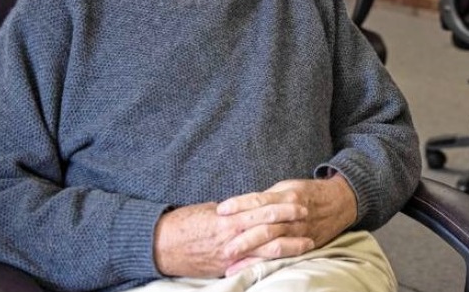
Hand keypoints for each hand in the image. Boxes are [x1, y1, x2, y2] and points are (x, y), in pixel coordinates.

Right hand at [153, 200, 308, 277]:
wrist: (159, 245)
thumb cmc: (183, 223)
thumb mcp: (209, 210)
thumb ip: (231, 211)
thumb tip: (248, 207)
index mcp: (229, 216)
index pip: (262, 207)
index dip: (282, 204)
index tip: (299, 200)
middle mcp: (232, 235)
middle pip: (269, 226)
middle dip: (290, 220)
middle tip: (308, 215)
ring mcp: (231, 254)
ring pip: (266, 249)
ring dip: (290, 245)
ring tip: (308, 242)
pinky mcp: (226, 268)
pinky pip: (253, 266)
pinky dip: (271, 263)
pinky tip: (285, 262)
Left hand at [215, 174, 357, 275]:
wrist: (341, 202)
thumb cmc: (309, 193)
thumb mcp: (288, 187)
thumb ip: (267, 198)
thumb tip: (241, 206)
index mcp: (288, 195)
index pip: (259, 200)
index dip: (239, 204)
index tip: (220, 210)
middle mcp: (294, 214)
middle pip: (266, 226)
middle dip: (244, 237)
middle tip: (223, 246)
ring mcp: (300, 230)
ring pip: (273, 243)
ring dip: (251, 254)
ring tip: (231, 262)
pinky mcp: (306, 243)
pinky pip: (283, 255)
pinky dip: (265, 263)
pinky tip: (250, 269)